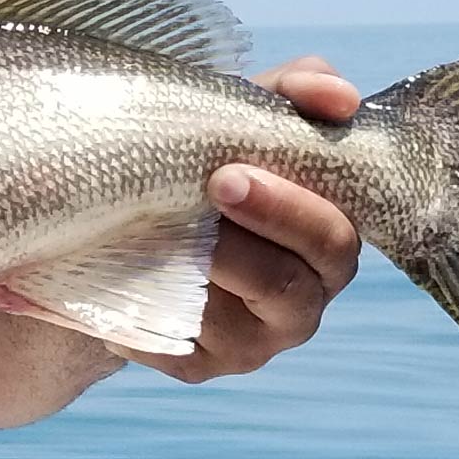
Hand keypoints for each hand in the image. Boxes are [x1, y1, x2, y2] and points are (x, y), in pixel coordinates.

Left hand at [114, 56, 363, 382]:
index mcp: (324, 242)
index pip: (335, 235)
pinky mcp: (198, 365)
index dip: (292, 205)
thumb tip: (337, 94)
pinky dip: (150, 315)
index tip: (232, 169)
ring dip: (201, 272)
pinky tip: (121, 280)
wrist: (121, 224)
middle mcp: (299, 299)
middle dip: (255, 233)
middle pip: (291, 282)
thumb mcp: (241, 118)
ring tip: (159, 230)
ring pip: (239, 323)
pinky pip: (178, 349)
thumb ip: (295, 93)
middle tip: (213, 185)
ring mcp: (251, 340)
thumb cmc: (202, 164)